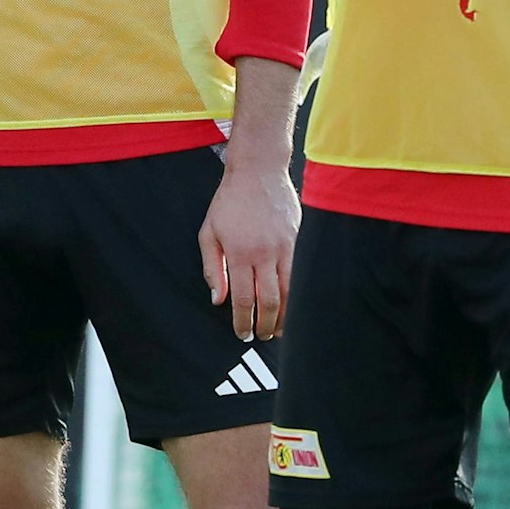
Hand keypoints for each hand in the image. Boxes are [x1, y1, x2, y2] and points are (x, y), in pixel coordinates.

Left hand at [199, 157, 299, 340]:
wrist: (258, 171)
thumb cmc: (230, 201)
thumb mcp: (209, 232)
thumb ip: (211, 268)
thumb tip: (218, 299)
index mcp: (238, 253)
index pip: (243, 299)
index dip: (243, 322)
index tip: (242, 333)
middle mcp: (263, 253)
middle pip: (268, 302)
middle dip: (265, 325)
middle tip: (260, 336)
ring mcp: (284, 248)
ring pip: (289, 293)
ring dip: (284, 316)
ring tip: (277, 329)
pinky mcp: (299, 241)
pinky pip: (300, 276)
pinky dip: (297, 296)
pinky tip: (292, 306)